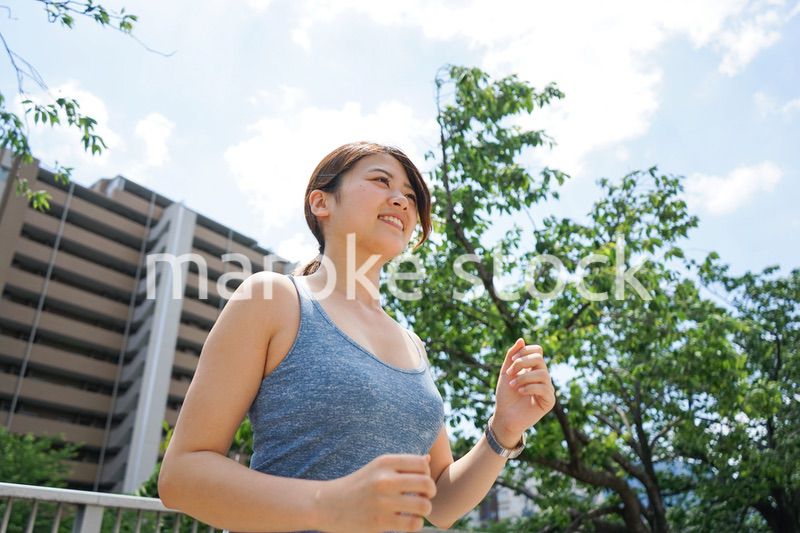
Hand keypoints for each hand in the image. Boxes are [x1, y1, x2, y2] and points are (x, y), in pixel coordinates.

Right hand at [321, 454, 436, 532]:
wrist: (328, 504)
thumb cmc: (357, 485)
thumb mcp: (376, 467)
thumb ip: (402, 464)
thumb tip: (428, 459)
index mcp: (385, 462)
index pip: (422, 464)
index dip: (426, 474)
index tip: (419, 483)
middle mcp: (384, 479)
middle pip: (427, 483)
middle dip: (430, 493)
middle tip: (423, 498)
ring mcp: (382, 501)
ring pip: (423, 505)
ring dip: (424, 510)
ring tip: (416, 511)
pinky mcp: (379, 522)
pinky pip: (413, 523)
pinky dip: (416, 524)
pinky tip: (407, 522)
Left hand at [493, 338, 555, 443]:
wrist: (504, 416)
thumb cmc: (505, 395)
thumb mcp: (506, 372)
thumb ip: (512, 356)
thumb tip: (521, 339)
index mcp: (533, 368)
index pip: (538, 350)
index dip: (525, 352)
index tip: (512, 361)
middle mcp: (542, 376)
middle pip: (539, 359)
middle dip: (522, 362)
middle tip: (509, 373)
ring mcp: (547, 388)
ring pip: (542, 373)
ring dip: (523, 378)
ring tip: (513, 386)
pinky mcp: (549, 401)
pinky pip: (544, 388)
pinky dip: (530, 387)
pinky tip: (520, 392)